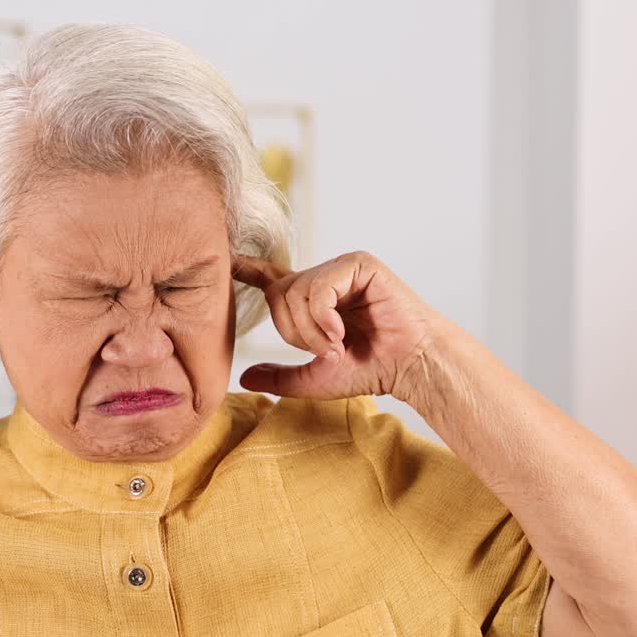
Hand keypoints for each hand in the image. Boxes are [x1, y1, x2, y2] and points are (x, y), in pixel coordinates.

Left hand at [232, 251, 445, 402]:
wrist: (410, 366)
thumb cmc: (371, 370)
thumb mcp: (316, 378)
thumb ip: (280, 377)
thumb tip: (243, 378)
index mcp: (313, 298)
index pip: (271, 278)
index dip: (247, 268)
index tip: (226, 259)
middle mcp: (324, 278)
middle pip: (278, 294)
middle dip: (295, 332)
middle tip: (326, 350)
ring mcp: (341, 267)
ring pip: (295, 291)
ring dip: (311, 330)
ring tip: (338, 344)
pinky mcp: (359, 264)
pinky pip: (318, 287)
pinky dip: (324, 317)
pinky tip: (341, 333)